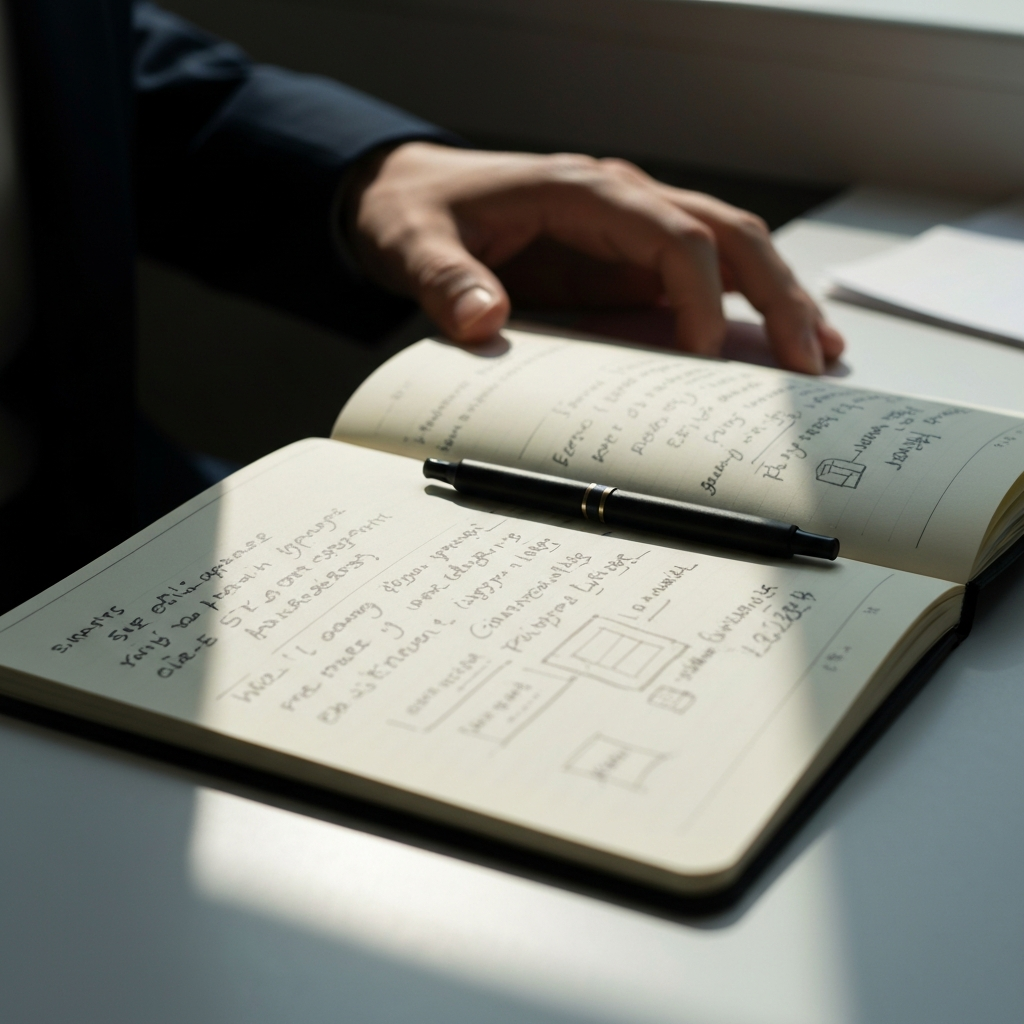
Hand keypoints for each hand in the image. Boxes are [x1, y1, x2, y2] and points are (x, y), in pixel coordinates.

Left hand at [346, 142, 843, 373]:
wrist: (412, 196)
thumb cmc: (418, 214)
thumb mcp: (415, 246)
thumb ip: (446, 281)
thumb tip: (485, 320)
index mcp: (584, 191)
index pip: (673, 236)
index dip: (700, 295)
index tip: (704, 357)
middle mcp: (624, 203)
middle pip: (729, 235)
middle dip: (776, 297)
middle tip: (808, 362)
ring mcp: (633, 231)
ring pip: (733, 251)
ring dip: (780, 300)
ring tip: (821, 355)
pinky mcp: (629, 261)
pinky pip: (706, 277)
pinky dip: (747, 309)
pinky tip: (776, 344)